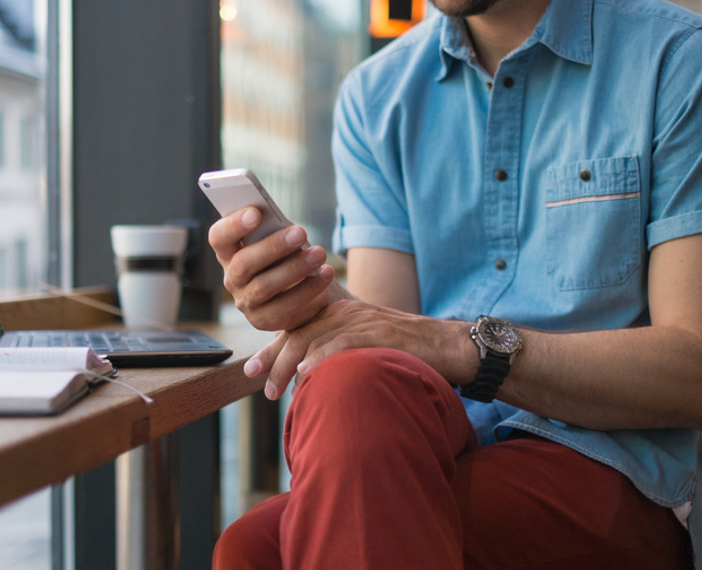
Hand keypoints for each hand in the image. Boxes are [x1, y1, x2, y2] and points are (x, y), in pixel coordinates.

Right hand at [207, 206, 335, 330]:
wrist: (301, 291)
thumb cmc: (286, 255)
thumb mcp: (280, 239)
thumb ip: (276, 230)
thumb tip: (287, 227)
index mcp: (229, 251)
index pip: (219, 237)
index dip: (234, 225)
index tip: (257, 213)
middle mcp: (232, 277)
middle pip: (243, 263)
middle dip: (273, 247)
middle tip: (301, 232)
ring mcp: (245, 301)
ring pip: (263, 286)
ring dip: (295, 268)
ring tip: (319, 253)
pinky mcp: (262, 320)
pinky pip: (284, 306)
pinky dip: (308, 288)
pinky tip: (327, 273)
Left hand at [244, 300, 475, 399]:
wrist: (450, 346)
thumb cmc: (410, 354)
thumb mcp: (368, 349)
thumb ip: (341, 355)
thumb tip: (312, 380)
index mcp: (342, 313)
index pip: (298, 328)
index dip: (273, 348)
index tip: (252, 370)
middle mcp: (347, 311)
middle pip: (299, 331)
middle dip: (273, 357)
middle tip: (255, 381)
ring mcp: (362, 320)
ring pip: (314, 337)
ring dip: (290, 364)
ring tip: (276, 390)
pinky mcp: (378, 332)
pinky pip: (343, 341)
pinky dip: (321, 357)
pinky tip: (305, 373)